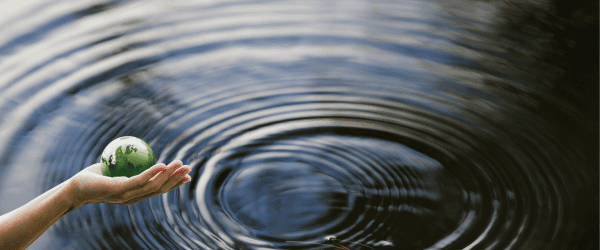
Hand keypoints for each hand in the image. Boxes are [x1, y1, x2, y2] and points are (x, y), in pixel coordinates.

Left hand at [67, 160, 191, 206]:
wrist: (74, 188)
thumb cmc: (93, 177)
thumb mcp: (114, 169)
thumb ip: (127, 163)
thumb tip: (139, 149)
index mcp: (135, 194)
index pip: (158, 189)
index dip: (174, 183)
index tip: (186, 175)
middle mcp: (134, 198)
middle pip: (160, 189)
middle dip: (176, 179)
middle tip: (189, 168)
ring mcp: (127, 196)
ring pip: (153, 185)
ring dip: (169, 175)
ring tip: (179, 164)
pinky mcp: (119, 190)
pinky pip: (139, 180)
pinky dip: (153, 173)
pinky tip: (162, 164)